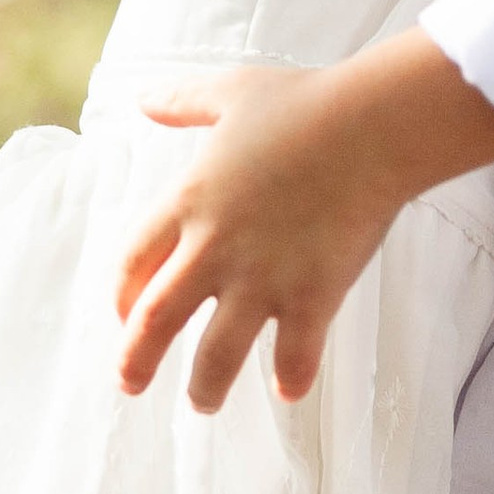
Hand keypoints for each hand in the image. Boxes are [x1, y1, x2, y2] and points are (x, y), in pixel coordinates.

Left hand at [114, 64, 397, 407]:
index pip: (133, 263)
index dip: (122, 297)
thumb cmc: (302, 103)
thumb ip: (181, 102)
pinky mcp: (312, 296)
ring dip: (204, 386)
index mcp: (189, 203)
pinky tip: (287, 389)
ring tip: (202, 401)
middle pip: (155, 322)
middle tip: (130, 384)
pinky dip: (290, 378)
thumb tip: (142, 100)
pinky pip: (295, 356)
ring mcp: (263, 278)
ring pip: (216, 356)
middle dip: (136, 361)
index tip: (124, 316)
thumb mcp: (229, 93)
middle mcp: (215, 249)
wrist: (371, 125)